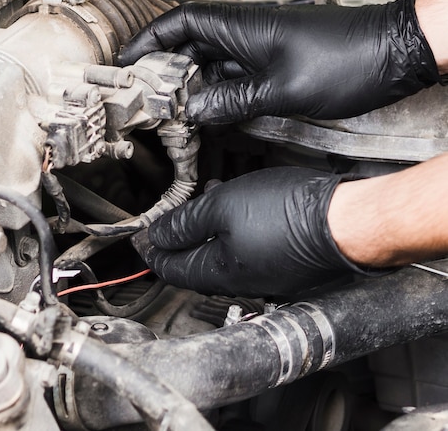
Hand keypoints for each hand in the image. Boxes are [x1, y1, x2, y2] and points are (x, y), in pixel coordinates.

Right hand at [118, 0, 440, 124]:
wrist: (393, 52)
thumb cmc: (346, 60)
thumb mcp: (283, 89)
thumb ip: (234, 100)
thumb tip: (195, 109)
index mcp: (242, 26)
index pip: (180, 22)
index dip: (150, 39)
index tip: (128, 60)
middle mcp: (247, 32)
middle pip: (191, 43)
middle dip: (166, 67)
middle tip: (148, 96)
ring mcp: (261, 47)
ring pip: (212, 61)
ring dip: (192, 82)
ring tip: (174, 109)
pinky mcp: (276, 61)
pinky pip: (235, 74)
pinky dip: (219, 91)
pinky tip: (212, 111)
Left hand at [132, 167, 360, 297]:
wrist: (346, 222)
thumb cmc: (289, 214)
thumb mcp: (223, 208)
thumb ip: (185, 222)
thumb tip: (156, 235)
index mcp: (219, 273)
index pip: (171, 268)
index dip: (151, 249)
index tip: (140, 236)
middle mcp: (241, 282)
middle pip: (195, 264)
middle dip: (177, 240)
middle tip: (167, 219)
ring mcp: (265, 276)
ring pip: (222, 255)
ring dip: (207, 231)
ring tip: (203, 204)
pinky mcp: (285, 265)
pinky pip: (247, 250)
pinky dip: (234, 231)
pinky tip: (240, 208)